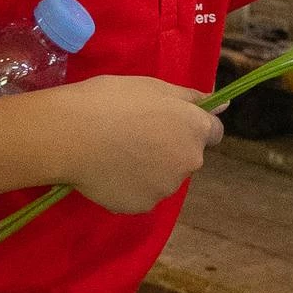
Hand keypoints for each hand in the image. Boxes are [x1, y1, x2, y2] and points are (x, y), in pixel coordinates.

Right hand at [42, 74, 223, 213]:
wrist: (70, 134)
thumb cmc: (112, 100)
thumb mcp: (155, 86)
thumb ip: (191, 98)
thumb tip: (222, 104)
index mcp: (195, 129)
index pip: (213, 132)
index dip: (192, 126)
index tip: (170, 122)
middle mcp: (189, 162)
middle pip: (187, 156)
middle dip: (170, 148)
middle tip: (135, 135)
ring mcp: (165, 187)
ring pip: (164, 178)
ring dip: (150, 169)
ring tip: (117, 154)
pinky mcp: (141, 206)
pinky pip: (141, 195)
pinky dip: (129, 187)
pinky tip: (107, 172)